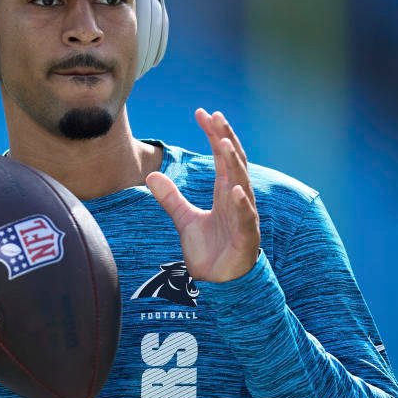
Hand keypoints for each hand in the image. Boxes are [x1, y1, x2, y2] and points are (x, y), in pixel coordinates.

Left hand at [146, 109, 260, 282]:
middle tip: (215, 115)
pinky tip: (236, 189)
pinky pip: (246, 218)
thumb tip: (151, 175)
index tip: (203, 113)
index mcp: (225, 193)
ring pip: (242, 184)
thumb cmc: (210, 250)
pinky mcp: (246, 238)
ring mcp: (244, 217)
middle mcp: (237, 200)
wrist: (219, 284)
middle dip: (225, 138)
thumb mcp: (184, 220)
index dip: (214, 134)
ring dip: (234, 163)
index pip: (222, 156)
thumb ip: (170, 198)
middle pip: (234, 162)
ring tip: (224, 143)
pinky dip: (242, 204)